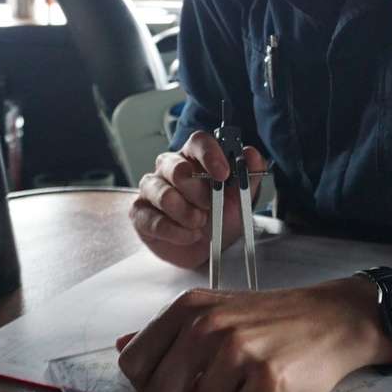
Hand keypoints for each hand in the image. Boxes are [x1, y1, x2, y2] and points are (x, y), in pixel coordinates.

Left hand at [116, 278, 390, 391]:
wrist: (329, 318)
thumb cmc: (271, 319)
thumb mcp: (213, 309)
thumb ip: (166, 331)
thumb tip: (122, 346)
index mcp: (187, 308)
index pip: (133, 364)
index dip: (151, 383)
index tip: (175, 382)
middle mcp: (207, 325)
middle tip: (213, 389)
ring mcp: (237, 351)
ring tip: (243, 385)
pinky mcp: (267, 379)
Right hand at [128, 131, 267, 268]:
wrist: (205, 250)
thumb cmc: (219, 217)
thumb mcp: (240, 198)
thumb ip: (249, 175)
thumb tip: (252, 155)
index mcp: (193, 157)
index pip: (197, 141)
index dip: (210, 154)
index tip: (223, 173)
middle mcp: (169, 167)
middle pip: (177, 168)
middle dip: (198, 192)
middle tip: (209, 206)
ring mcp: (151, 188)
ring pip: (165, 195)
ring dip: (188, 214)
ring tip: (199, 223)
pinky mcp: (139, 212)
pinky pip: (155, 220)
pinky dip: (177, 232)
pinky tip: (189, 235)